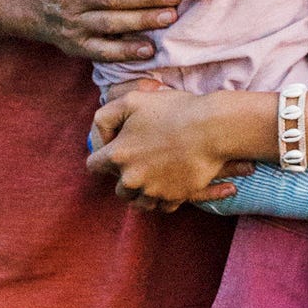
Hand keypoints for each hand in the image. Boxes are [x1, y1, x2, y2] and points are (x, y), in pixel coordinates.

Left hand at [87, 83, 244, 210]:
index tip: (117, 150)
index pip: (94, 166)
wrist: (213, 128)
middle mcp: (132, 178)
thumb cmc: (174, 110)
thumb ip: (106, 117)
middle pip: (119, 189)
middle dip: (126, 177)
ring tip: (154, 176)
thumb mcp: (132, 100)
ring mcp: (154, 191)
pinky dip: (164, 199)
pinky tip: (170, 183)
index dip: (103, 157)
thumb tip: (103, 137)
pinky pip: (162, 207)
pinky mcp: (175, 197)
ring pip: (139, 202)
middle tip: (141, 161)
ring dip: (143, 192)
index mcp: (117, 155)